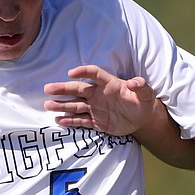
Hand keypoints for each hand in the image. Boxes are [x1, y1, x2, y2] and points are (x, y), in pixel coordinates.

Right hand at [43, 65, 159, 135]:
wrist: (141, 119)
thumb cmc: (143, 102)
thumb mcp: (146, 94)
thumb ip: (141, 86)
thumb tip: (134, 81)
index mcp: (109, 84)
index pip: (94, 74)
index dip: (83, 72)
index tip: (71, 73)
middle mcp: (98, 94)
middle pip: (78, 89)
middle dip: (63, 89)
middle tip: (48, 88)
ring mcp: (95, 108)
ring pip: (76, 105)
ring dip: (62, 105)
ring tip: (48, 105)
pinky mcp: (96, 122)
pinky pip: (81, 121)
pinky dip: (70, 121)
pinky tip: (58, 120)